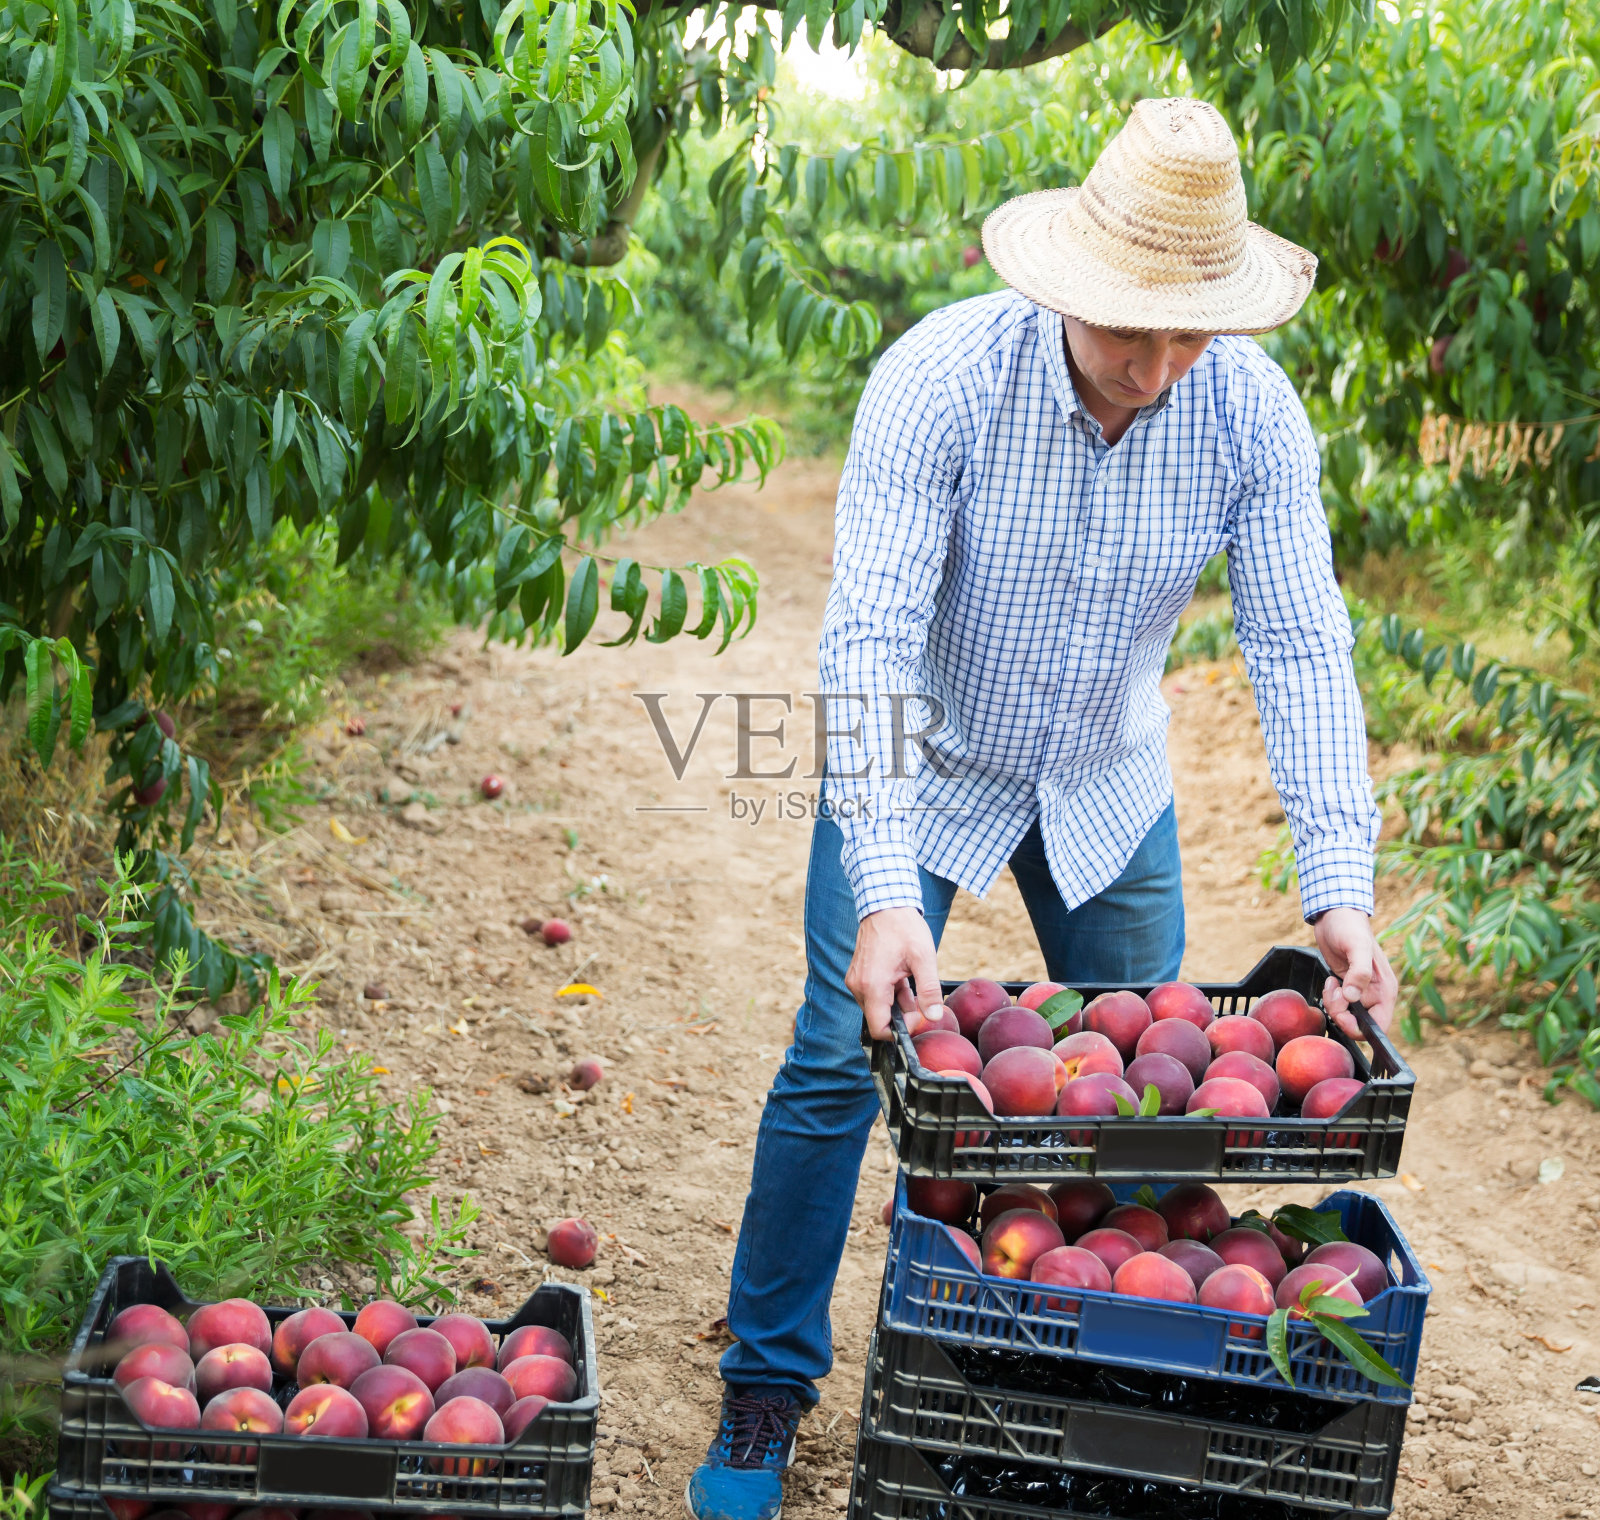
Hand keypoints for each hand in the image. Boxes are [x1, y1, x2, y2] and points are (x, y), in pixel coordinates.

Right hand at [848, 907, 940, 1040]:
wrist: (884, 905)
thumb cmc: (904, 928)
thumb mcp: (924, 958)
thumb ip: (929, 990)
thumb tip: (934, 1016)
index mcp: (873, 986)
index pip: (879, 1029)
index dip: (900, 1032)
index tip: (917, 1018)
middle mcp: (859, 986)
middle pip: (879, 1018)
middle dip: (900, 1015)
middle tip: (918, 997)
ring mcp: (856, 980)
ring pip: (877, 1007)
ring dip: (896, 1002)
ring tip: (910, 981)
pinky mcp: (858, 975)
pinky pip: (873, 994)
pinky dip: (889, 993)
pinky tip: (902, 978)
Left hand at [1313, 907, 1397, 1038]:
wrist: (1335, 915)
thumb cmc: (1349, 927)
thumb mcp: (1356, 947)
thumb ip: (1359, 973)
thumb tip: (1353, 998)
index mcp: (1385, 990)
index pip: (1379, 1026)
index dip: (1359, 1027)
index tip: (1342, 1012)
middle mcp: (1375, 994)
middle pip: (1359, 1024)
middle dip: (1341, 1014)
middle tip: (1333, 993)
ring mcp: (1360, 991)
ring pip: (1347, 1016)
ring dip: (1334, 1005)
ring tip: (1331, 983)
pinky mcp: (1347, 987)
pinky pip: (1339, 1005)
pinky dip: (1330, 999)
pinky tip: (1330, 980)